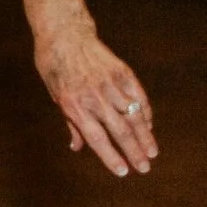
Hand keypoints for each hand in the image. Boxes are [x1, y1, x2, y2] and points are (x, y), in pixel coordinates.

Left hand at [33, 20, 155, 176]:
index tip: (123, 171)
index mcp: (74, 105)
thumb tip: (78, 147)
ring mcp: (110, 84)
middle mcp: (94, 97)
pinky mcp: (122, 73)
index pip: (96, 138)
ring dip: (144, 136)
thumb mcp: (55, 95)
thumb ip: (70, 122)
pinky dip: (145, 112)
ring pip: (133, 115)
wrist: (65, 34)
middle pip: (119, 130)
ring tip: (152, 153)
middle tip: (145, 169)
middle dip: (134, 152)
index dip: (111, 156)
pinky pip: (138, 97)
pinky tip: (148, 126)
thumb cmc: (54, 68)